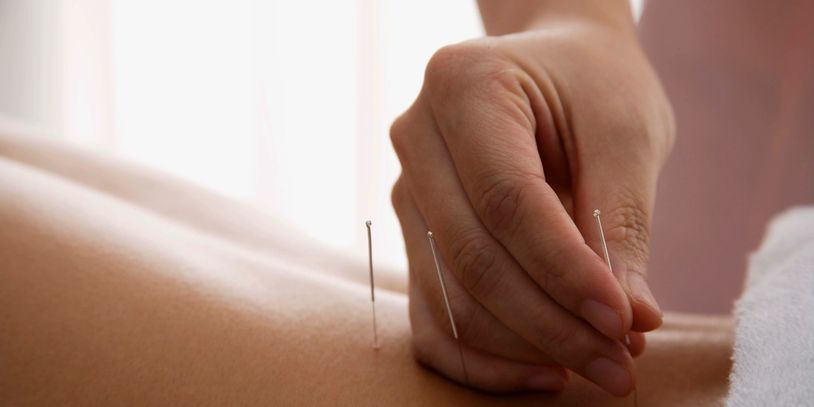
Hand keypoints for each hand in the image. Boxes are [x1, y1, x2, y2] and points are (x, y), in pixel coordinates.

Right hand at [391, 21, 673, 395]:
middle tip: (621, 362)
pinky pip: (431, 319)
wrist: (553, 69)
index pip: (507, 199)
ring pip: (451, 298)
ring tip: (601, 364)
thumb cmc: (593, 85)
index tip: (625, 322)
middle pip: (473, 257)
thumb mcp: (624, 131)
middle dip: (552, 324)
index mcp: (463, 85)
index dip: (565, 270)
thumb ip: (619, 221)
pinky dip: (482, 361)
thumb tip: (628, 320)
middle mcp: (417, 138)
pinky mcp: (414, 237)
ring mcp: (408, 191)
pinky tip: (543, 374)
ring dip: (526, 348)